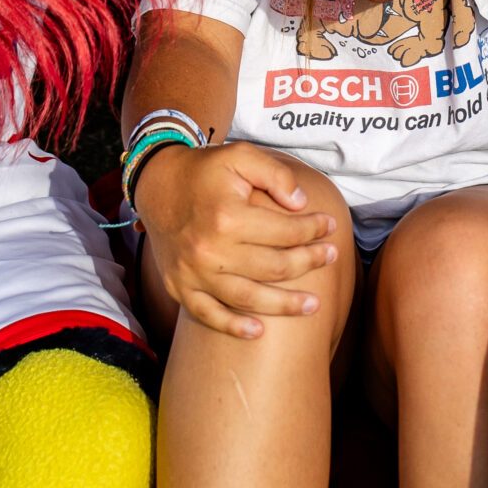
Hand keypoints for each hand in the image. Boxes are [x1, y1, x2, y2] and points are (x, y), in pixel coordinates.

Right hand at [136, 141, 342, 338]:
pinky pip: (208, 315)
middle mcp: (211, 250)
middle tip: (331, 257)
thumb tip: (301, 204)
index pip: (284, 231)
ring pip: (248, 298)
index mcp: (228, 216)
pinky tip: (258, 332)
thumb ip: (275, 175)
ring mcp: (193, 273)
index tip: (329, 226)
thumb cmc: (203, 170)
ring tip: (313, 305)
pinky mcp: (179, 286)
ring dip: (284, 305)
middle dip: (309, 262)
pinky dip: (233, 326)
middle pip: (273, 267)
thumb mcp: (240, 155)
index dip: (313, 229)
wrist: (155, 184)